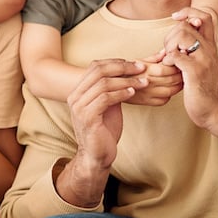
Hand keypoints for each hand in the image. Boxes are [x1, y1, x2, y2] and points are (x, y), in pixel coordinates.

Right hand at [60, 59, 143, 205]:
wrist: (97, 155)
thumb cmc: (104, 131)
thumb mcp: (108, 105)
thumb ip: (111, 89)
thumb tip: (127, 72)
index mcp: (78, 91)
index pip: (95, 66)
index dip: (116, 62)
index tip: (135, 64)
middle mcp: (75, 97)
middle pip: (99, 71)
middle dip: (123, 68)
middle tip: (141, 69)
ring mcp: (79, 107)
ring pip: (104, 83)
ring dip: (127, 81)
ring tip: (143, 82)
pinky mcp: (87, 117)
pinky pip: (105, 98)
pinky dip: (121, 93)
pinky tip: (133, 93)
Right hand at [126, 52, 182, 105]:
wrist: (114, 85)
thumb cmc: (125, 72)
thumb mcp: (138, 61)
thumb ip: (154, 57)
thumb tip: (166, 51)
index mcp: (147, 70)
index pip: (168, 69)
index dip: (176, 66)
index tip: (179, 64)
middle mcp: (148, 82)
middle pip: (172, 80)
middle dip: (180, 75)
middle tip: (183, 72)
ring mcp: (148, 93)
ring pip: (170, 91)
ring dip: (178, 86)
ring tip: (178, 81)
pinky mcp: (147, 102)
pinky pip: (163, 100)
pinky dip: (169, 96)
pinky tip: (168, 90)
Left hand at [160, 7, 217, 128]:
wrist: (216, 110)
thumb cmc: (204, 88)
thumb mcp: (201, 64)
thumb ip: (192, 50)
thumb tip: (174, 37)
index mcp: (210, 46)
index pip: (204, 16)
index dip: (188, 12)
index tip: (176, 18)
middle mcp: (209, 49)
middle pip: (187, 24)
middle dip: (171, 34)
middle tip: (169, 50)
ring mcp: (203, 60)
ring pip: (182, 35)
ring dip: (169, 46)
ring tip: (170, 60)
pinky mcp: (195, 73)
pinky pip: (175, 55)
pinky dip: (168, 60)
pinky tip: (169, 68)